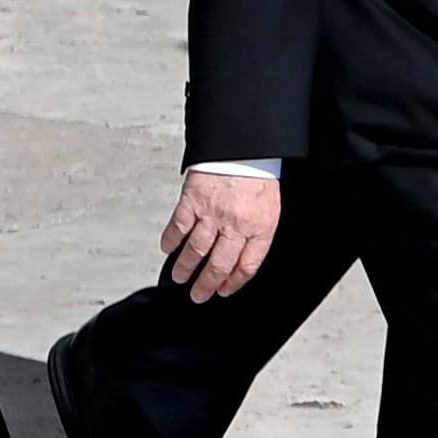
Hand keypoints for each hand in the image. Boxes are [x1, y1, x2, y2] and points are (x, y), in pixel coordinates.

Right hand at [163, 167, 280, 301]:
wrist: (245, 142)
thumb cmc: (259, 172)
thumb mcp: (270, 206)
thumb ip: (257, 232)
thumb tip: (242, 257)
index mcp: (261, 226)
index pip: (247, 266)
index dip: (234, 283)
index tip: (224, 291)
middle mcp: (236, 224)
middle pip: (219, 265)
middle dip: (206, 285)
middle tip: (198, 295)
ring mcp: (213, 214)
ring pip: (195, 251)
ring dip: (185, 268)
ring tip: (179, 278)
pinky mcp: (193, 200)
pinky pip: (178, 228)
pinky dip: (170, 242)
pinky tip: (167, 250)